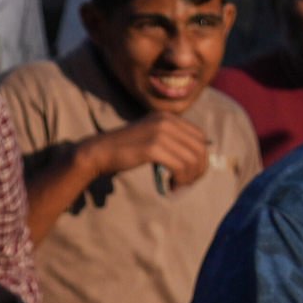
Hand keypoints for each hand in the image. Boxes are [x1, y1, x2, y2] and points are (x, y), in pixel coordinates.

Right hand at [97, 113, 214, 188]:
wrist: (100, 151)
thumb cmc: (127, 149)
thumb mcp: (153, 136)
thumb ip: (173, 140)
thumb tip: (200, 157)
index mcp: (168, 117)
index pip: (200, 136)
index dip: (202, 157)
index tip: (192, 172)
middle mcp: (166, 121)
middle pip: (199, 148)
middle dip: (198, 169)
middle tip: (187, 183)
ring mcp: (159, 133)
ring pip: (192, 159)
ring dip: (189, 177)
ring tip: (178, 185)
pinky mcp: (152, 148)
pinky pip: (179, 167)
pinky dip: (180, 180)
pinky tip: (171, 186)